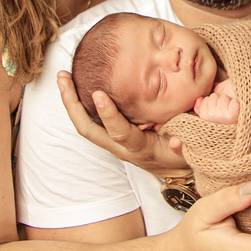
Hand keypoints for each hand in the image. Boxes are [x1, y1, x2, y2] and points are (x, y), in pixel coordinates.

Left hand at [57, 71, 190, 177]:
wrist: (175, 173)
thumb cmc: (182, 159)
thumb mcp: (187, 153)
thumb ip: (183, 144)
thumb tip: (176, 140)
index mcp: (140, 148)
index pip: (119, 132)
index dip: (108, 115)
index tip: (98, 94)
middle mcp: (121, 147)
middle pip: (87, 129)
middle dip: (72, 104)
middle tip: (63, 77)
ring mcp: (114, 143)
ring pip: (85, 125)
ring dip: (71, 101)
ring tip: (63, 77)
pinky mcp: (112, 138)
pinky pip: (90, 122)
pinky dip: (79, 104)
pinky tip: (75, 85)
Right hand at [193, 89, 238, 124]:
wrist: (242, 114)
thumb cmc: (225, 112)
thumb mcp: (210, 109)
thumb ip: (200, 105)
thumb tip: (199, 99)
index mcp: (205, 118)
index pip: (204, 100)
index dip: (213, 100)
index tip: (217, 106)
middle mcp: (212, 120)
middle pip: (212, 98)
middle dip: (219, 98)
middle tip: (225, 106)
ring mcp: (223, 118)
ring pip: (222, 98)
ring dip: (228, 99)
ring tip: (230, 107)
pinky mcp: (233, 115)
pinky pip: (232, 102)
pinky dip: (236, 102)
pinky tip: (236, 108)